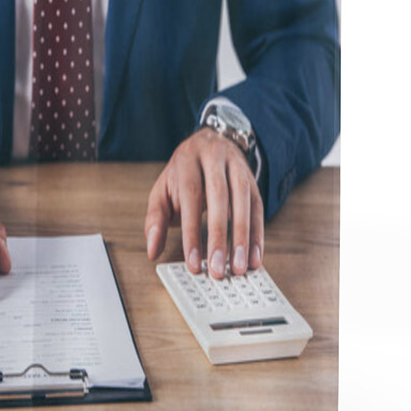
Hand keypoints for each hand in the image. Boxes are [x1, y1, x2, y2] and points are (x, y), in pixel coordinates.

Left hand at [145, 128, 263, 277]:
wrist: (210, 142)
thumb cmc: (183, 174)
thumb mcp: (163, 190)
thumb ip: (156, 219)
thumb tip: (152, 251)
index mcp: (188, 160)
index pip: (191, 196)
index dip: (192, 231)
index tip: (193, 262)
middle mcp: (215, 159)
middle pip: (219, 198)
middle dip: (219, 237)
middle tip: (218, 269)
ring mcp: (237, 167)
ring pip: (244, 202)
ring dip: (243, 237)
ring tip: (241, 267)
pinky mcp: (253, 180)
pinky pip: (258, 208)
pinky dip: (257, 234)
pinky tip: (255, 256)